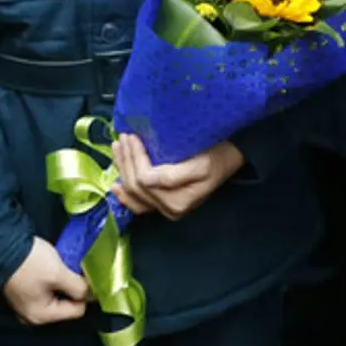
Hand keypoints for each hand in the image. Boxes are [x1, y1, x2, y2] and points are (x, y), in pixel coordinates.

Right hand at [2, 237, 89, 325]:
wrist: (1, 246)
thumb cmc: (30, 263)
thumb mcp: (58, 274)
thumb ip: (78, 287)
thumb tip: (91, 293)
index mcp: (42, 316)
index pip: (77, 310)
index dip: (86, 293)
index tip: (87, 275)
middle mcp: (34, 315)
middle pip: (67, 303)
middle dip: (73, 286)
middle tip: (76, 268)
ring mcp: (28, 303)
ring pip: (57, 294)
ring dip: (64, 280)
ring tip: (64, 264)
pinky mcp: (24, 290)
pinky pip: (47, 288)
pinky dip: (53, 277)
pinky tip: (54, 264)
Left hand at [110, 133, 244, 221]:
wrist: (230, 161)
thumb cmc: (217, 158)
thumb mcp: (201, 164)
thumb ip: (173, 175)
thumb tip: (146, 178)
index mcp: (178, 201)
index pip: (145, 180)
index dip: (135, 158)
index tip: (131, 135)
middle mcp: (169, 209)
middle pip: (136, 187)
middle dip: (126, 161)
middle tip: (122, 138)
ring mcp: (165, 209)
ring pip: (134, 194)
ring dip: (122, 171)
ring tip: (117, 149)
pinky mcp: (164, 203)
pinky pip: (139, 204)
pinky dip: (125, 195)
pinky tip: (115, 185)